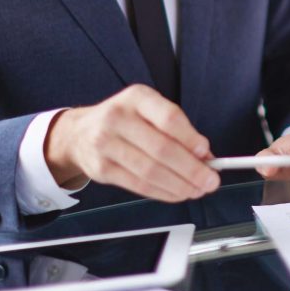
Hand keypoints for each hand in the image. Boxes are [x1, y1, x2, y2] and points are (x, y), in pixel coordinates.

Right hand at [44, 85, 219, 201]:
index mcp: (137, 97)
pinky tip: (178, 193)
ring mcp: (106, 145)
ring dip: (180, 185)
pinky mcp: (101, 170)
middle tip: (210, 181)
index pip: (169, 118)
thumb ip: (177, 129)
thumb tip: (205, 155)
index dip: (191, 139)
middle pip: (162, 149)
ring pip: (151, 171)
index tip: (207, 153)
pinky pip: (139, 185)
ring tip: (197, 190)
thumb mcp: (149, 110)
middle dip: (192, 169)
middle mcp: (118, 118)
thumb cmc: (125, 119)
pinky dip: (163, 192)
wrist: (79, 133)